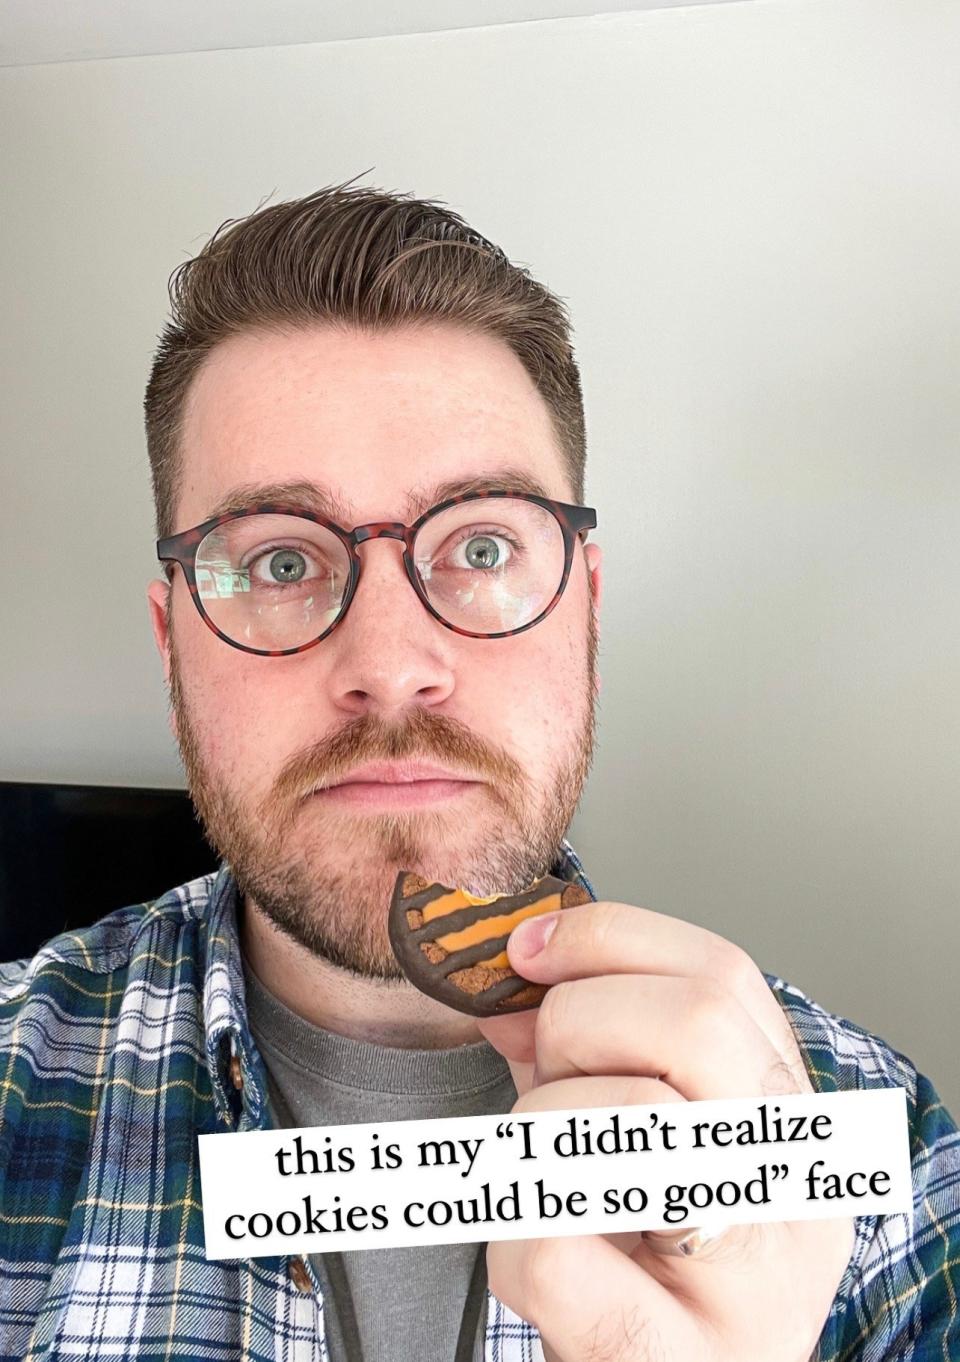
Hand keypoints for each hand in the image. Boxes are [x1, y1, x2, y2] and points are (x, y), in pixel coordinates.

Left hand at [475, 900, 855, 1361]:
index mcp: (791, 1120)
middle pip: (694, 1021)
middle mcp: (796, 1188)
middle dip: (575, 1024)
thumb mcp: (628, 1143)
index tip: (525, 948)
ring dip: (535, 1129)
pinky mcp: (668, 1357)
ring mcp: (750, 1278)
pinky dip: (506, 1237)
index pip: (723, 974)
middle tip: (541, 1071)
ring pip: (629, 1117)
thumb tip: (508, 989)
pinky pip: (553, 1246)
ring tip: (540, 1177)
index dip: (608, 938)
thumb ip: (579, 1059)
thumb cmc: (646, 1272)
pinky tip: (529, 1256)